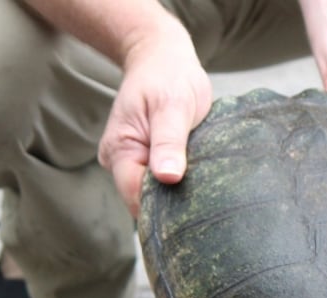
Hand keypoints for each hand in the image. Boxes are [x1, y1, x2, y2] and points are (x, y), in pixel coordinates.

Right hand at [97, 31, 212, 217]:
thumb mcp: (173, 106)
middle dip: (172, 203)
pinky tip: (197, 177)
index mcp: (119, 149)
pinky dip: (179, 183)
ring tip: (203, 183)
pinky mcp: (146, 160)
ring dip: (177, 192)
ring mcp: (132, 161)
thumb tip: (167, 177)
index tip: (194, 209)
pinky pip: (161, 182)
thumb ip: (169, 141)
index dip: (162, 208)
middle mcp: (119, 160)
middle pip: (143, 200)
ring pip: (154, 193)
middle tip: (207, 198)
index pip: (136, 196)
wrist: (162, 58)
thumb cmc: (168, 77)